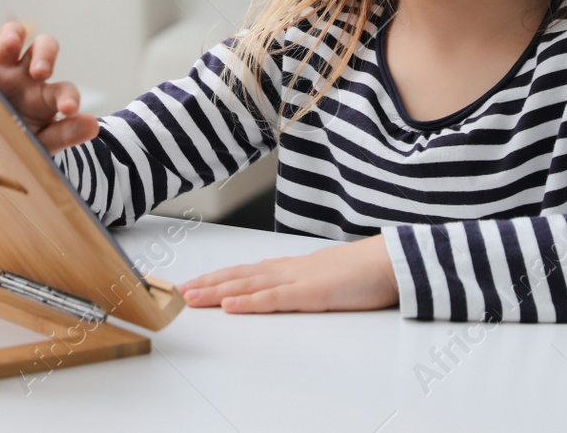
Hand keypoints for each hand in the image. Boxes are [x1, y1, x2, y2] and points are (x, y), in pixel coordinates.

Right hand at [0, 21, 99, 153]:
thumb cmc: (20, 143)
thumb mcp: (42, 144)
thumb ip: (65, 134)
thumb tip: (93, 126)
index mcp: (46, 98)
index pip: (64, 90)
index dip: (69, 97)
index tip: (69, 110)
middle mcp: (26, 77)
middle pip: (43, 47)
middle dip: (45, 54)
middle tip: (40, 72)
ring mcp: (0, 70)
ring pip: (11, 37)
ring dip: (13, 35)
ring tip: (11, 44)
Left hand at [176, 233, 399, 313]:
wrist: (388, 261)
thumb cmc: (360, 271)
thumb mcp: (321, 277)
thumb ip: (297, 280)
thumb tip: (276, 286)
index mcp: (287, 267)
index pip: (243, 271)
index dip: (215, 277)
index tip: (192, 283)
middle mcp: (285, 270)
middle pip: (237, 276)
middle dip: (206, 284)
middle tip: (178, 290)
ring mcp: (296, 280)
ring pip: (247, 285)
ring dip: (216, 291)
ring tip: (191, 297)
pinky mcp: (310, 293)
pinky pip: (273, 298)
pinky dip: (249, 302)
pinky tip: (230, 305)